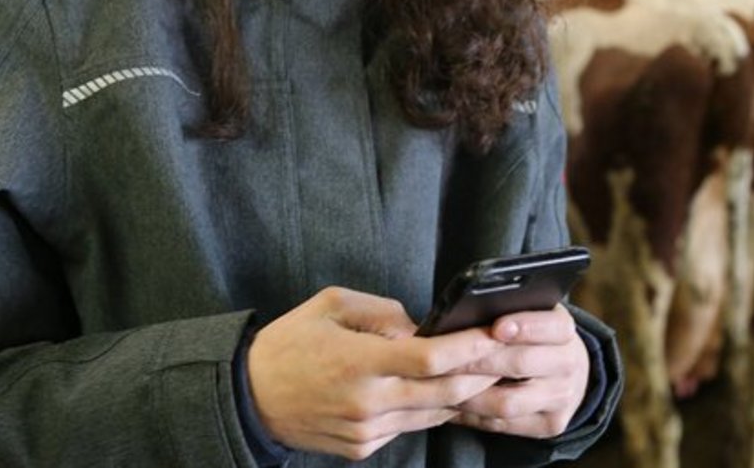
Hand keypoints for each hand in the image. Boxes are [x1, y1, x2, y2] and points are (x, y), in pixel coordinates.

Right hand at [246, 286, 505, 459]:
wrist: (248, 397)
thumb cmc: (289, 343)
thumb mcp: (332, 304)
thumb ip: (383, 312)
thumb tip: (422, 326)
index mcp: (360, 362)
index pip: (432, 358)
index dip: (470, 348)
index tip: (494, 333)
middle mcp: (368, 402)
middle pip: (444, 392)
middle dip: (481, 374)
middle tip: (505, 355)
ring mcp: (367, 431)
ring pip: (433, 414)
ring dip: (461, 395)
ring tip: (486, 373)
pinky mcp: (362, 448)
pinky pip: (409, 426)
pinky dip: (429, 409)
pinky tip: (441, 391)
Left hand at [449, 305, 589, 438]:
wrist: (566, 371)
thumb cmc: (534, 336)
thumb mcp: (531, 314)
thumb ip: (507, 311)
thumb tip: (466, 315)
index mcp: (564, 330)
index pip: (552, 326)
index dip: (524, 326)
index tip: (496, 328)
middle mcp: (569, 364)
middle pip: (520, 364)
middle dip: (478, 361)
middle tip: (444, 358)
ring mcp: (562, 398)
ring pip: (508, 402)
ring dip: (469, 394)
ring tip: (441, 385)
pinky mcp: (550, 424)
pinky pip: (504, 424)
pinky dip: (474, 415)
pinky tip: (454, 404)